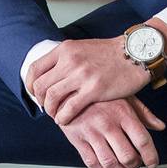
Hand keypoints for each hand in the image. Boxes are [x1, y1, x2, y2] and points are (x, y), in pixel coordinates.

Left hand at [27, 38, 148, 125]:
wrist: (136, 53)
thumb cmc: (110, 54)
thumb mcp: (83, 47)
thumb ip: (66, 58)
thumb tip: (50, 72)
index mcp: (65, 49)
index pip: (35, 69)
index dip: (30, 86)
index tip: (35, 94)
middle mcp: (70, 60)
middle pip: (40, 86)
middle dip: (40, 101)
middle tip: (48, 108)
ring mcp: (82, 75)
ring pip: (51, 98)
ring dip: (50, 111)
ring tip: (56, 115)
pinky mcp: (94, 90)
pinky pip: (68, 108)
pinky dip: (62, 117)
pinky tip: (65, 120)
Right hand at [58, 96, 165, 167]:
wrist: (68, 89)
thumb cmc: (100, 94)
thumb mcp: (124, 97)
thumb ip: (143, 113)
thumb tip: (161, 127)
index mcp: (123, 112)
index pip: (142, 140)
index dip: (151, 156)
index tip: (153, 164)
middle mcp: (107, 123)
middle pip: (127, 156)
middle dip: (135, 167)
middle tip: (137, 167)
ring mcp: (91, 133)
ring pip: (110, 163)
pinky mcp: (77, 140)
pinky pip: (92, 163)